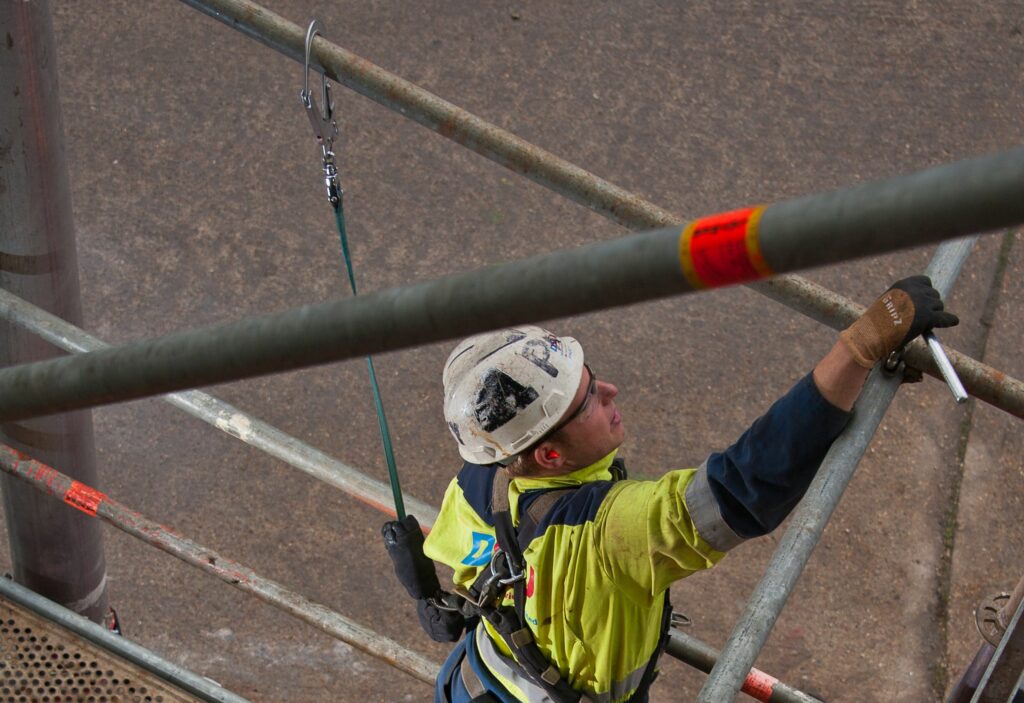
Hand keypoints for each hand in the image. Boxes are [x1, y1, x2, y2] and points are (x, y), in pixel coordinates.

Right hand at [839, 275, 958, 367]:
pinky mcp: (928, 317)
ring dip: (935, 313)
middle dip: (931, 304)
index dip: (926, 291)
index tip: (924, 299)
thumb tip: (915, 306)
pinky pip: (944, 318)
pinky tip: (953, 321)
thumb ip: (902, 299)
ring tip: (923, 323)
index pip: (925, 281)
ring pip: (939, 306)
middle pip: (934, 294)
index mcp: (903, 285)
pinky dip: (949, 320)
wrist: (873, 332)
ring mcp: (923, 303)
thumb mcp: (887, 302)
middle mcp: (915, 291)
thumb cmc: (876, 322)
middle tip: (922, 315)